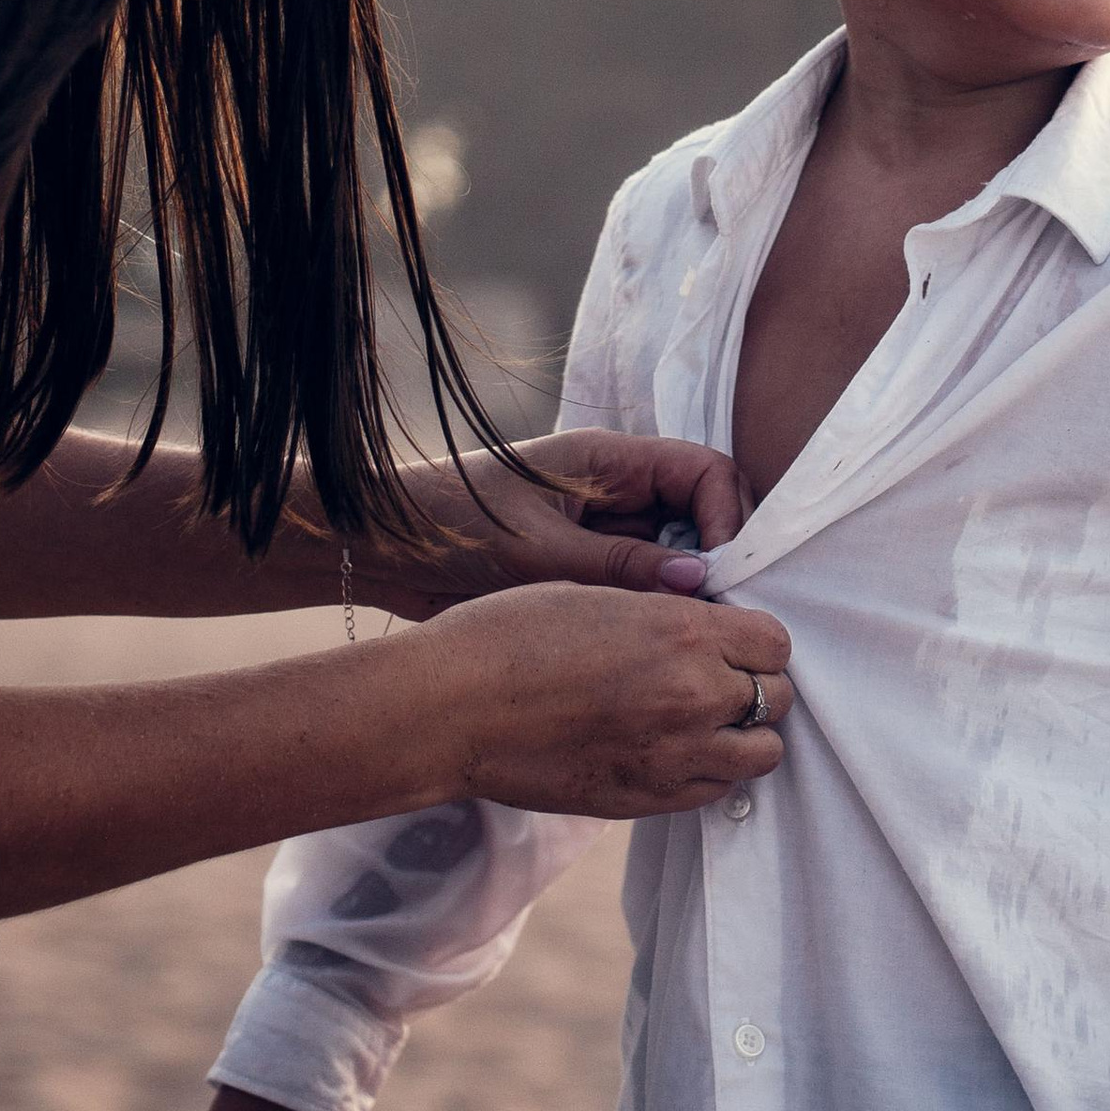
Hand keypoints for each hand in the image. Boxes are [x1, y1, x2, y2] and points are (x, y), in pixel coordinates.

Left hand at [362, 434, 753, 613]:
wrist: (381, 550)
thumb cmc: (451, 526)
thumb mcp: (537, 548)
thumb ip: (617, 566)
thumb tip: (697, 580)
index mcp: (610, 461)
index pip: (703, 472)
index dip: (728, 517)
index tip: (726, 573)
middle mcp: (616, 493)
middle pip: (698, 517)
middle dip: (716, 562)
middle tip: (717, 618)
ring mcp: (601, 533)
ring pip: (673, 558)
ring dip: (685, 595)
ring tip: (690, 642)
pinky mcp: (584, 572)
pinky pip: (639, 588)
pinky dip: (654, 614)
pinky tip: (654, 649)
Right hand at [417, 579, 791, 815]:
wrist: (454, 707)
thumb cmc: (511, 634)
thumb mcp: (600, 595)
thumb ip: (666, 615)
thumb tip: (706, 627)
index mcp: (683, 632)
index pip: (776, 643)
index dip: (755, 641)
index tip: (729, 640)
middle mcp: (693, 696)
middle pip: (777, 699)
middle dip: (754, 686)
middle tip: (717, 679)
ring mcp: (673, 756)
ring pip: (762, 755)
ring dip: (742, 736)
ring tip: (703, 721)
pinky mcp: (646, 800)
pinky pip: (714, 791)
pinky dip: (708, 772)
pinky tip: (672, 751)